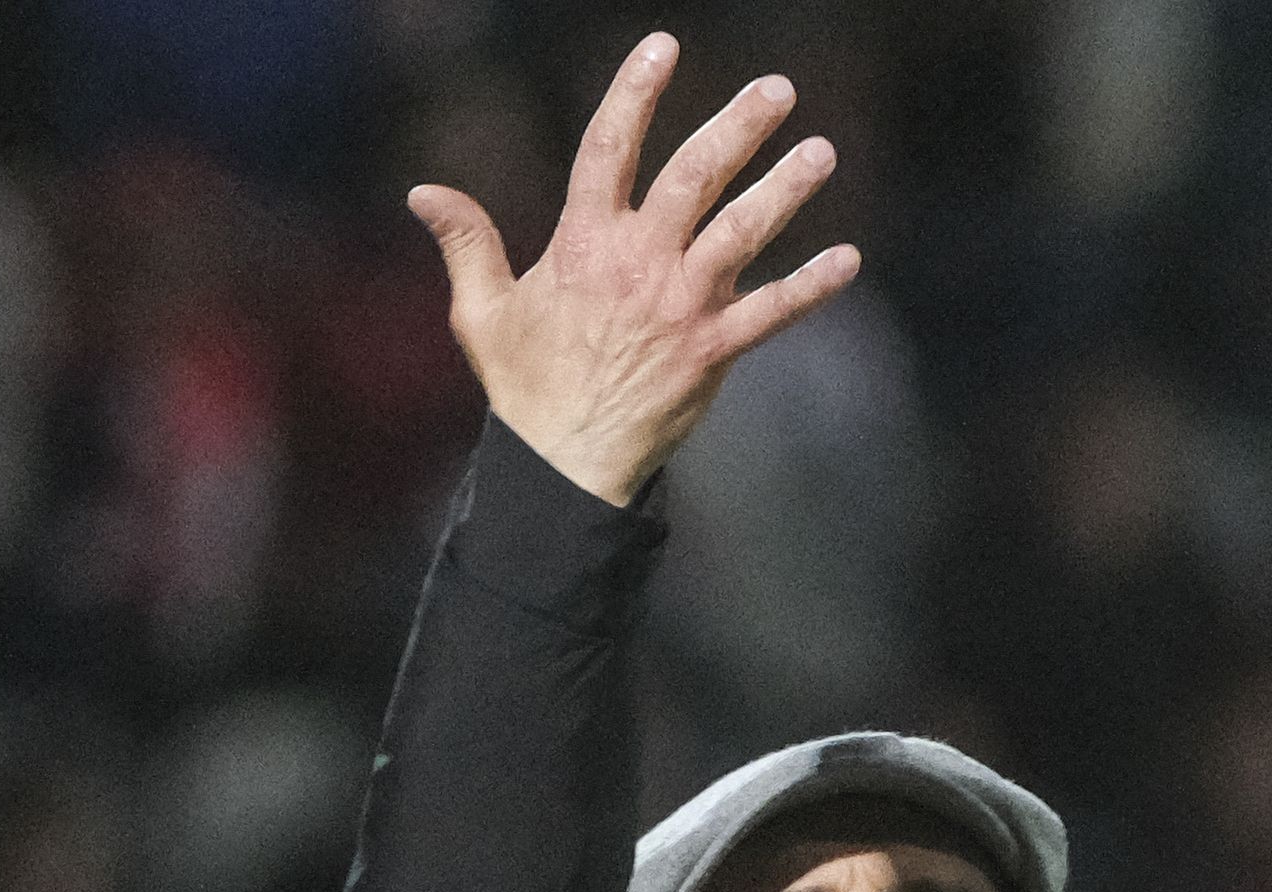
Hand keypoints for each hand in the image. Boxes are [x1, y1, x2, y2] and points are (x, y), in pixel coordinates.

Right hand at [409, 31, 859, 506]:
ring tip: (820, 151)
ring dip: (784, 188)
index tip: (662, 48)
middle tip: (777, 91)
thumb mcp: (481, 312)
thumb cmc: (524, 386)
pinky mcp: (712, 350)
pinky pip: (771, 311)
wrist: (562, 463)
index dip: (634, 95)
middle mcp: (637, 262)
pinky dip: (811, 286)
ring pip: (742, 231)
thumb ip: (466, 243)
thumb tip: (424, 193)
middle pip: (694, 175)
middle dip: (738, 126)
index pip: (608, 149)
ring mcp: (680, 305)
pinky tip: (848, 260)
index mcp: (583, 243)